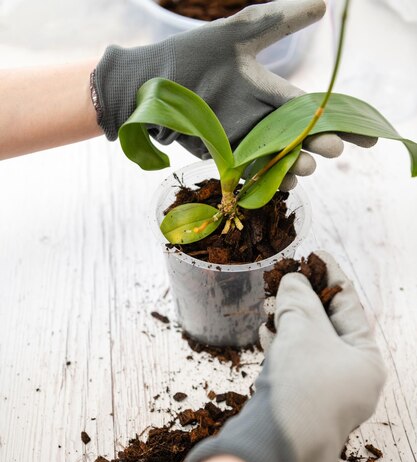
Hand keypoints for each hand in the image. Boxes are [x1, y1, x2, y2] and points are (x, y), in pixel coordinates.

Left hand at [93, 0, 375, 190]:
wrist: (151, 80)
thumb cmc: (193, 54)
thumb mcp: (242, 33)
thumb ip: (280, 21)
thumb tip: (323, 4)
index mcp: (268, 92)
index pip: (311, 108)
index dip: (338, 121)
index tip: (365, 137)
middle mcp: (258, 120)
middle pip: (297, 137)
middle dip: (318, 144)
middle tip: (335, 150)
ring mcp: (241, 140)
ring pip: (275, 158)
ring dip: (294, 165)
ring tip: (307, 166)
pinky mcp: (222, 157)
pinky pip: (248, 171)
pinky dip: (264, 178)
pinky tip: (280, 182)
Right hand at [181, 251, 385, 461]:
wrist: (271, 448)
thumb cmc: (300, 386)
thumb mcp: (302, 332)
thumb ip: (298, 300)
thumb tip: (292, 281)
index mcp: (367, 363)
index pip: (350, 308)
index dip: (330, 277)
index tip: (314, 255)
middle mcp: (354, 383)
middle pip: (330, 329)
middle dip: (306, 302)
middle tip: (288, 278)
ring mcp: (329, 400)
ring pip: (311, 351)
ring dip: (291, 324)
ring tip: (273, 303)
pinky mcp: (303, 410)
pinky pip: (297, 370)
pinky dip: (283, 350)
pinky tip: (266, 333)